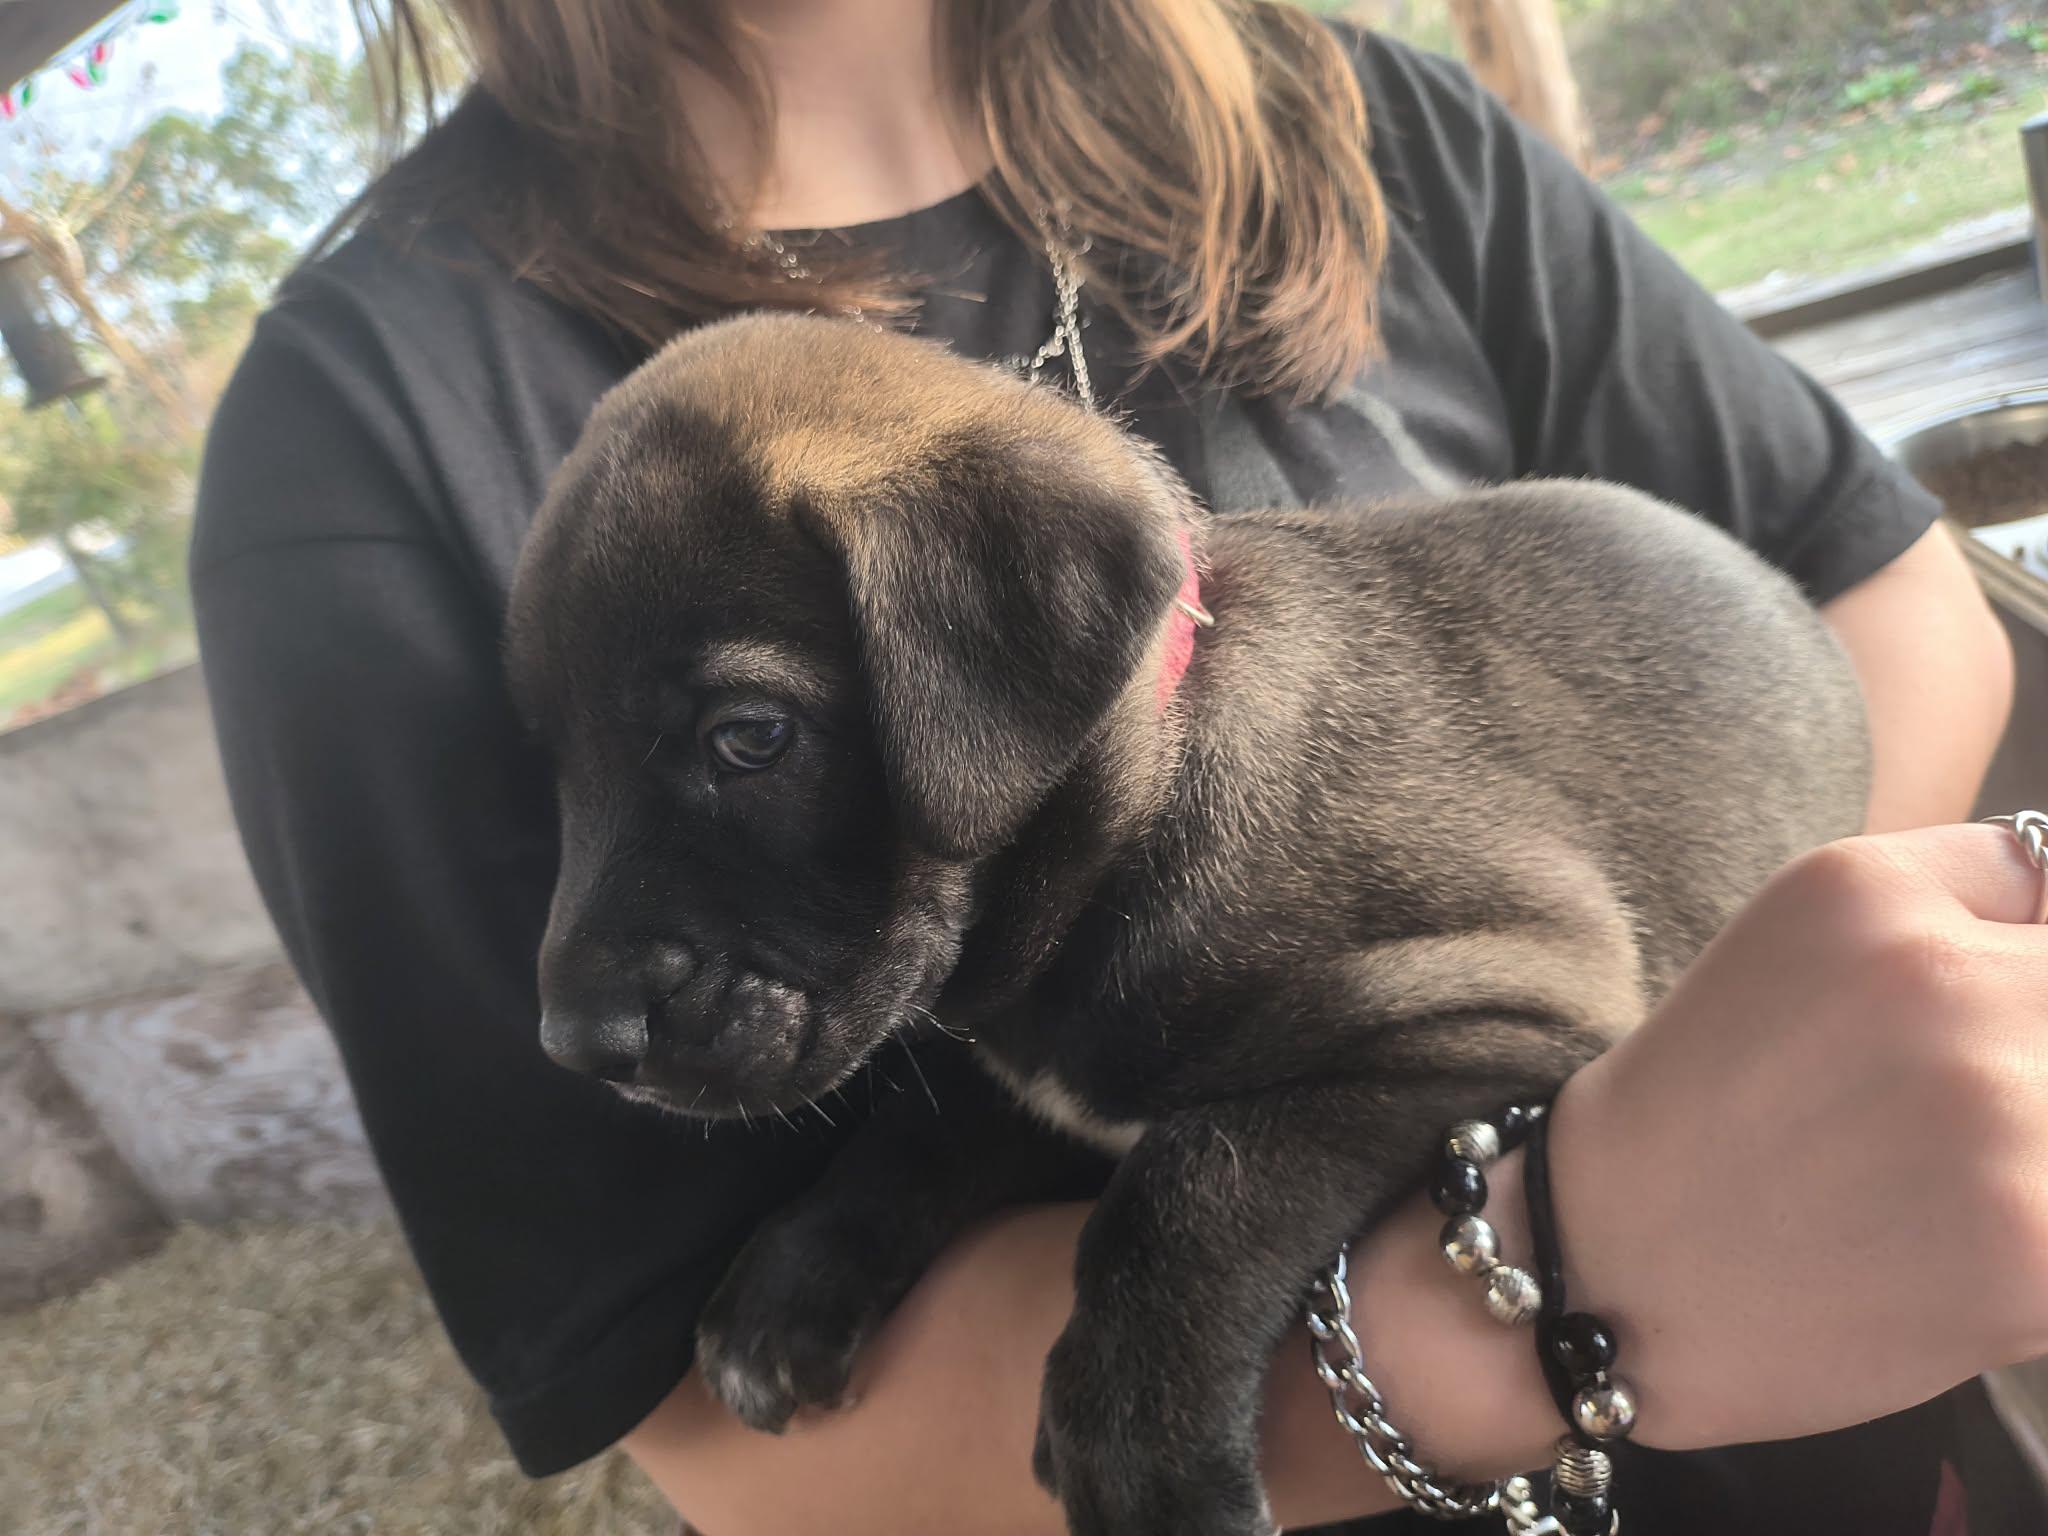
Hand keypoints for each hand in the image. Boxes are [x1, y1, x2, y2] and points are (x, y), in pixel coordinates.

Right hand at [1552, 824, 2047, 1450]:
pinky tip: (1966, 1248)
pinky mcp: (2038, 1245)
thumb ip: (1954, 906)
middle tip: (1937, 1114)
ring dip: (2038, 1144)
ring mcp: (1998, 1114)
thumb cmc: (1709, 1111)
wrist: (1609, 1272)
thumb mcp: (1796, 943)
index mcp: (1866, 892)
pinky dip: (2041, 1234)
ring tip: (1947, 1181)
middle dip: (2028, 1056)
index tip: (1972, 1026)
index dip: (2016, 965)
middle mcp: (1937, 981)